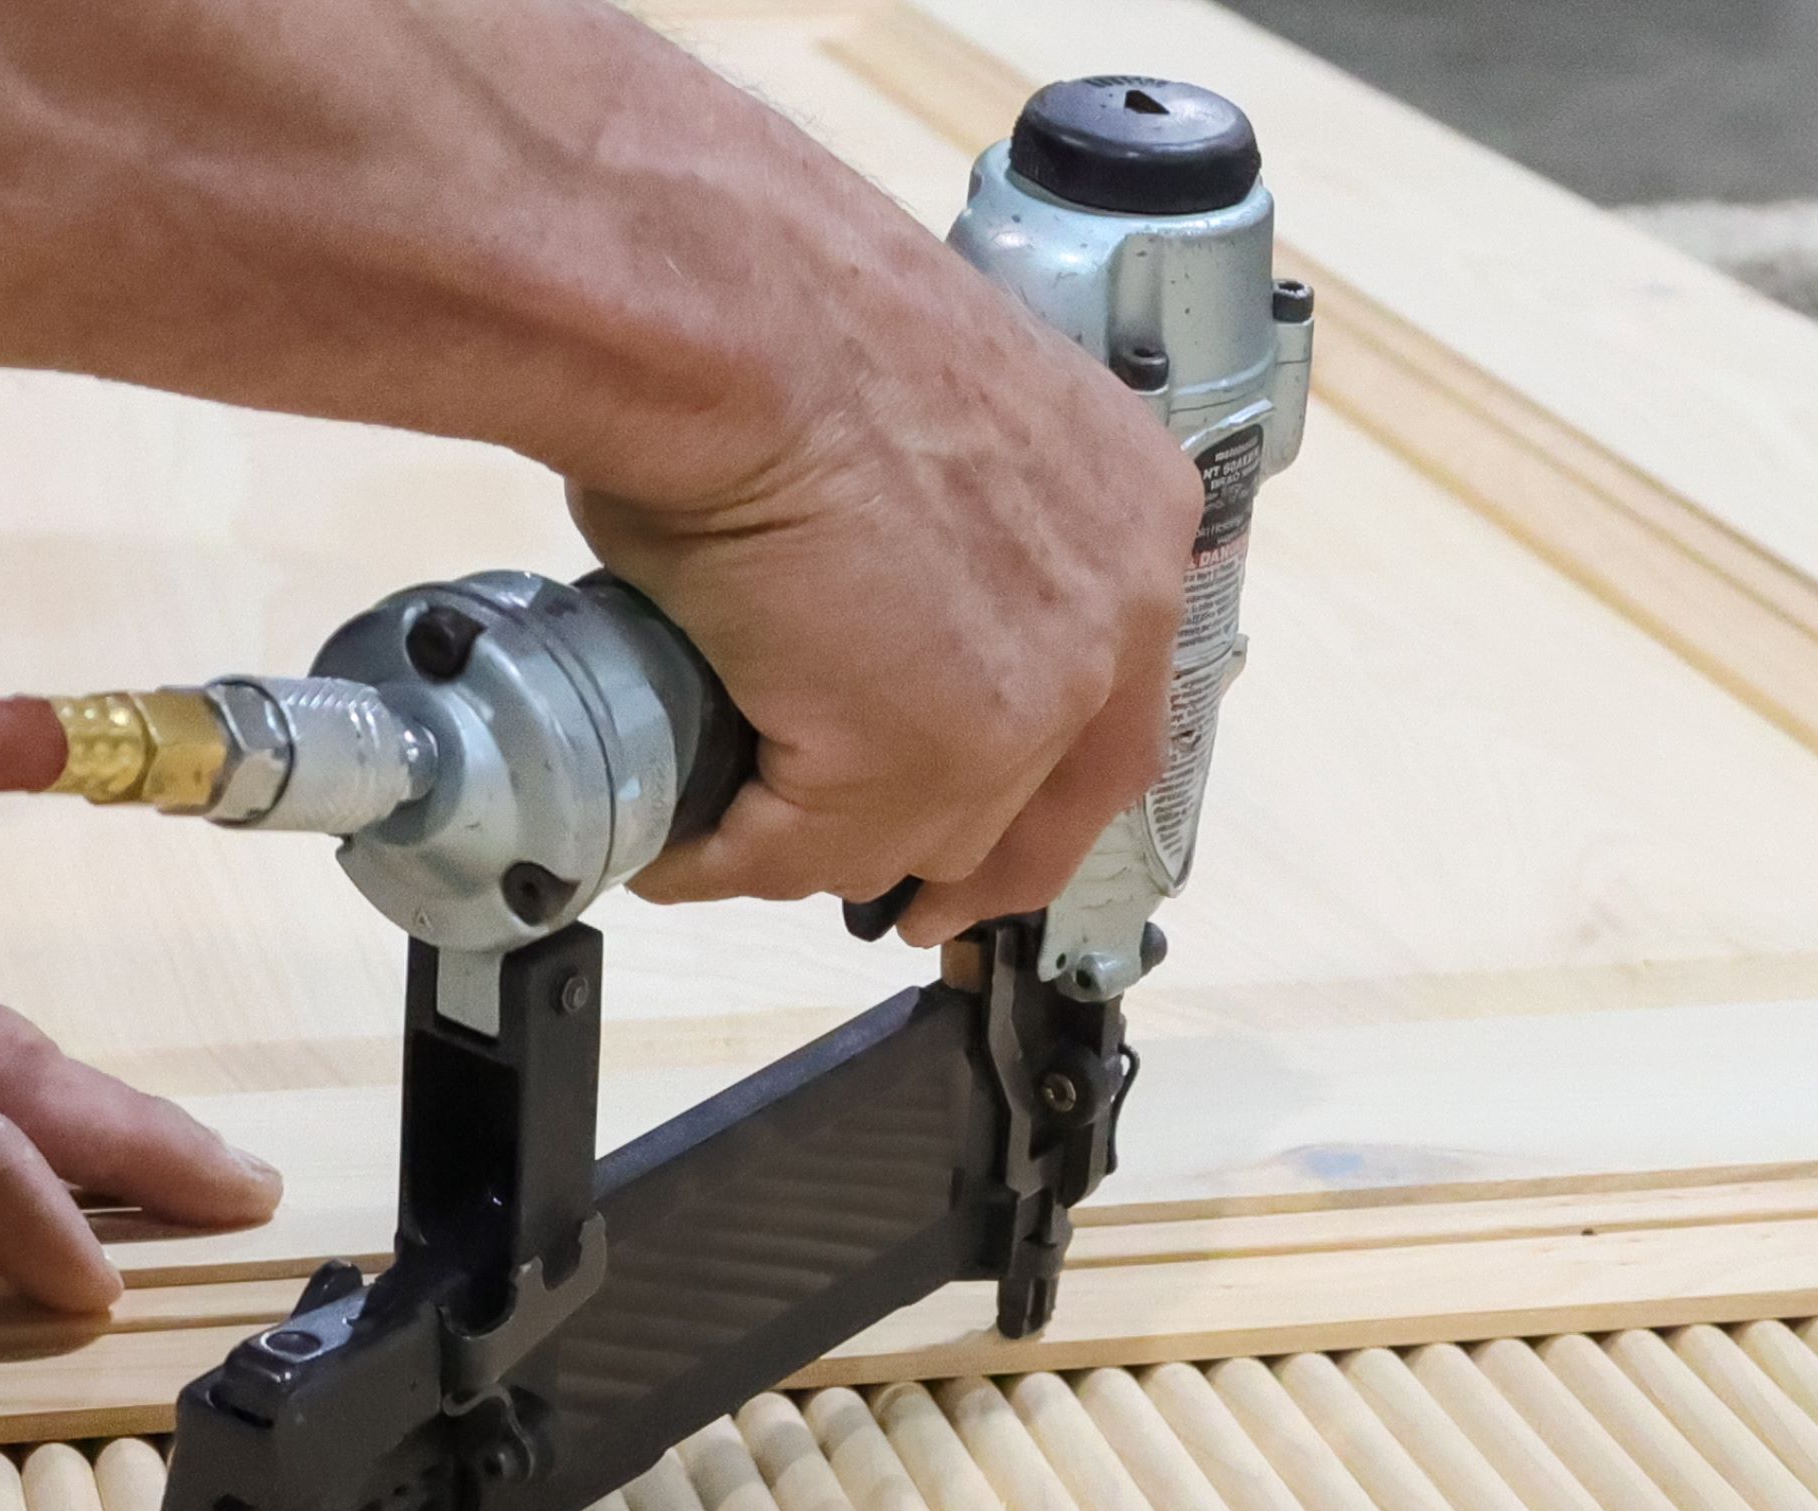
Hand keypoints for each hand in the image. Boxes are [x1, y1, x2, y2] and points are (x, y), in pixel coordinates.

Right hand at [591, 241, 1197, 942]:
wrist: (734, 308)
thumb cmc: (793, 313)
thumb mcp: (931, 424)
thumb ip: (949, 538)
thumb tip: (864, 613)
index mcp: (1135, 517)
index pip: (1119, 705)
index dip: (1045, 785)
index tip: (993, 825)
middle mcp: (1117, 616)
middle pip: (1047, 800)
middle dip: (960, 859)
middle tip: (898, 894)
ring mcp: (1029, 700)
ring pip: (926, 836)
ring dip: (828, 850)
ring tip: (747, 838)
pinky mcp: (919, 757)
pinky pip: (805, 849)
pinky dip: (729, 859)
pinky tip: (683, 847)